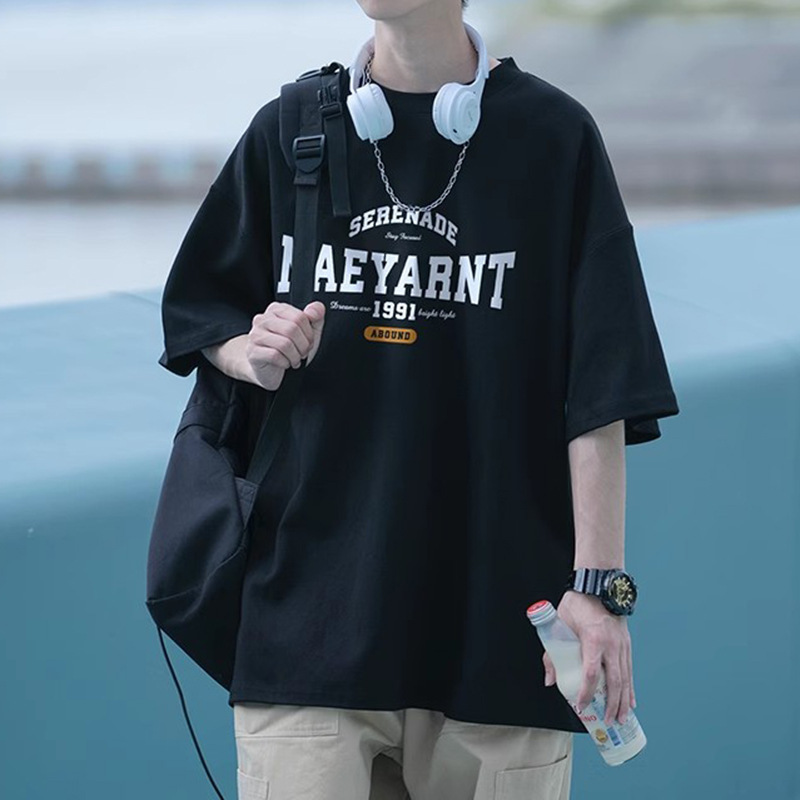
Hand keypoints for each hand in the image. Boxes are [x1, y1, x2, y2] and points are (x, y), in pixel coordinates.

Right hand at [245, 301, 325, 389]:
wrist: (269, 369)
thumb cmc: (288, 349)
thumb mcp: (307, 332)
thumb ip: (315, 317)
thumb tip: (316, 309)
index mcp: (276, 310)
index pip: (299, 317)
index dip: (309, 333)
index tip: (309, 342)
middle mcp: (263, 319)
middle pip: (292, 329)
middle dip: (303, 346)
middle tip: (303, 353)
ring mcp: (255, 335)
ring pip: (284, 344)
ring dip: (295, 356)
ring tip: (294, 359)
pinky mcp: (253, 351)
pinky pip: (275, 356)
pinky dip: (285, 363)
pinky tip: (285, 363)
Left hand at [542, 590, 635, 726]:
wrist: (597, 586)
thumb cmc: (577, 604)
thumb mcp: (559, 625)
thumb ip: (552, 653)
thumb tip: (549, 680)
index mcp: (594, 640)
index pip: (591, 673)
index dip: (586, 692)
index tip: (581, 706)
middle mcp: (612, 645)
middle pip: (614, 681)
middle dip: (611, 705)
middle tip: (607, 722)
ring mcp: (622, 645)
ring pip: (626, 679)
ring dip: (624, 701)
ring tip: (622, 719)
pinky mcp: (626, 644)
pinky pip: (630, 670)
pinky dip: (630, 688)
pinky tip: (631, 701)